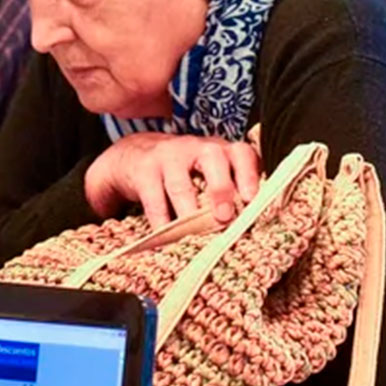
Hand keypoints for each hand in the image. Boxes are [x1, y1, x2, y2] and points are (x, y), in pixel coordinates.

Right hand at [84, 133, 261, 226]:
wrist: (133, 155)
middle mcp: (195, 147)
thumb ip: (229, 191)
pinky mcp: (143, 171)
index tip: (252, 201)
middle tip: (224, 218)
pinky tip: (165, 238)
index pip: (241, 153)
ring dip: (189, 213)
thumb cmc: (182, 172)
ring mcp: (167, 156)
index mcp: (219, 149)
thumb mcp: (208, 173)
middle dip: (221, 190)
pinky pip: (153, 200)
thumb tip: (251, 227)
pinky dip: (161, 223)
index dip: (250, 176)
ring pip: (180, 184)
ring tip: (194, 235)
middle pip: (213, 158)